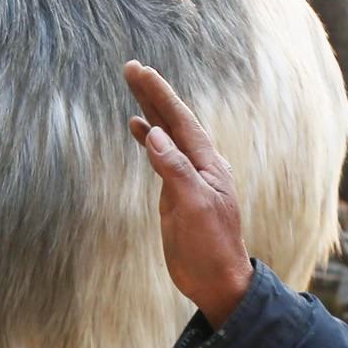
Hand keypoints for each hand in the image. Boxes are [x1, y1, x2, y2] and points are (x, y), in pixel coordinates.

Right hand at [125, 61, 253, 327]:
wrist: (216, 280)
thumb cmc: (210, 246)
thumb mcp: (193, 207)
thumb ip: (175, 170)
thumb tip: (155, 135)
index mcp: (207, 164)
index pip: (180, 120)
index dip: (159, 95)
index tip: (139, 71)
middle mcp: (199, 165)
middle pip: (174, 121)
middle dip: (153, 94)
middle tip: (131, 68)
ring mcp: (188, 178)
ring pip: (167, 135)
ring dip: (151, 111)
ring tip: (135, 88)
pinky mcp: (176, 193)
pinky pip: (162, 157)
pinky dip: (150, 140)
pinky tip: (139, 129)